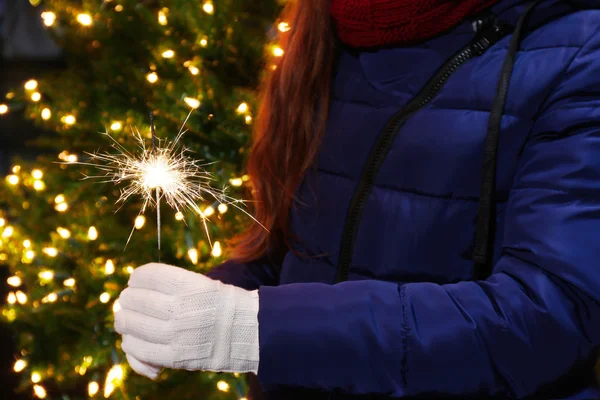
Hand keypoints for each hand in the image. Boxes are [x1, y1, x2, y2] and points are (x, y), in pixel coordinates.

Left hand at [114, 263, 258, 378]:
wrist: (247, 332)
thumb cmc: (221, 305)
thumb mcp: (201, 284)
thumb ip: (172, 285)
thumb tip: (135, 288)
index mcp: (190, 286)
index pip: (149, 276)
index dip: (137, 277)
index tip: (135, 280)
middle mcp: (182, 308)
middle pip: (138, 300)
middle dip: (128, 299)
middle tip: (127, 300)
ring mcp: (177, 334)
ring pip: (134, 325)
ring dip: (124, 321)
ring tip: (123, 319)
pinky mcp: (176, 356)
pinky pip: (141, 350)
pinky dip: (131, 345)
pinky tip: (131, 340)